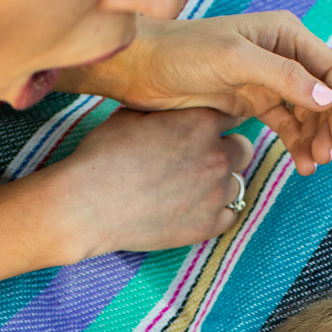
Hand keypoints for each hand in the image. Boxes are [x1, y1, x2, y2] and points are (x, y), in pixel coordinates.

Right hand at [46, 107, 255, 260]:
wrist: (88, 204)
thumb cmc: (104, 156)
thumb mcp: (131, 115)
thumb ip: (164, 109)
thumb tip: (170, 105)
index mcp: (201, 123)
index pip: (231, 116)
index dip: (215, 124)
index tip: (202, 132)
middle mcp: (216, 156)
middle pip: (243, 149)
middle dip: (225, 151)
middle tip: (198, 160)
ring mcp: (215, 193)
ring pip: (236, 183)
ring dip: (219, 183)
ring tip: (190, 188)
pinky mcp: (207, 225)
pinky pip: (230, 216)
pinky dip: (216, 213)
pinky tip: (193, 209)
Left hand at [60, 13, 331, 176]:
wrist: (140, 68)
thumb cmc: (183, 52)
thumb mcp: (235, 60)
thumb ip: (282, 77)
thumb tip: (327, 98)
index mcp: (284, 33)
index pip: (331, 70)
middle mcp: (281, 53)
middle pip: (323, 93)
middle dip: (328, 126)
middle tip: (326, 156)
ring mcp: (266, 78)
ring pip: (305, 112)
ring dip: (313, 138)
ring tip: (311, 165)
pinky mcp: (249, 101)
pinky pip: (284, 123)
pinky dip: (294, 142)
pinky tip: (299, 162)